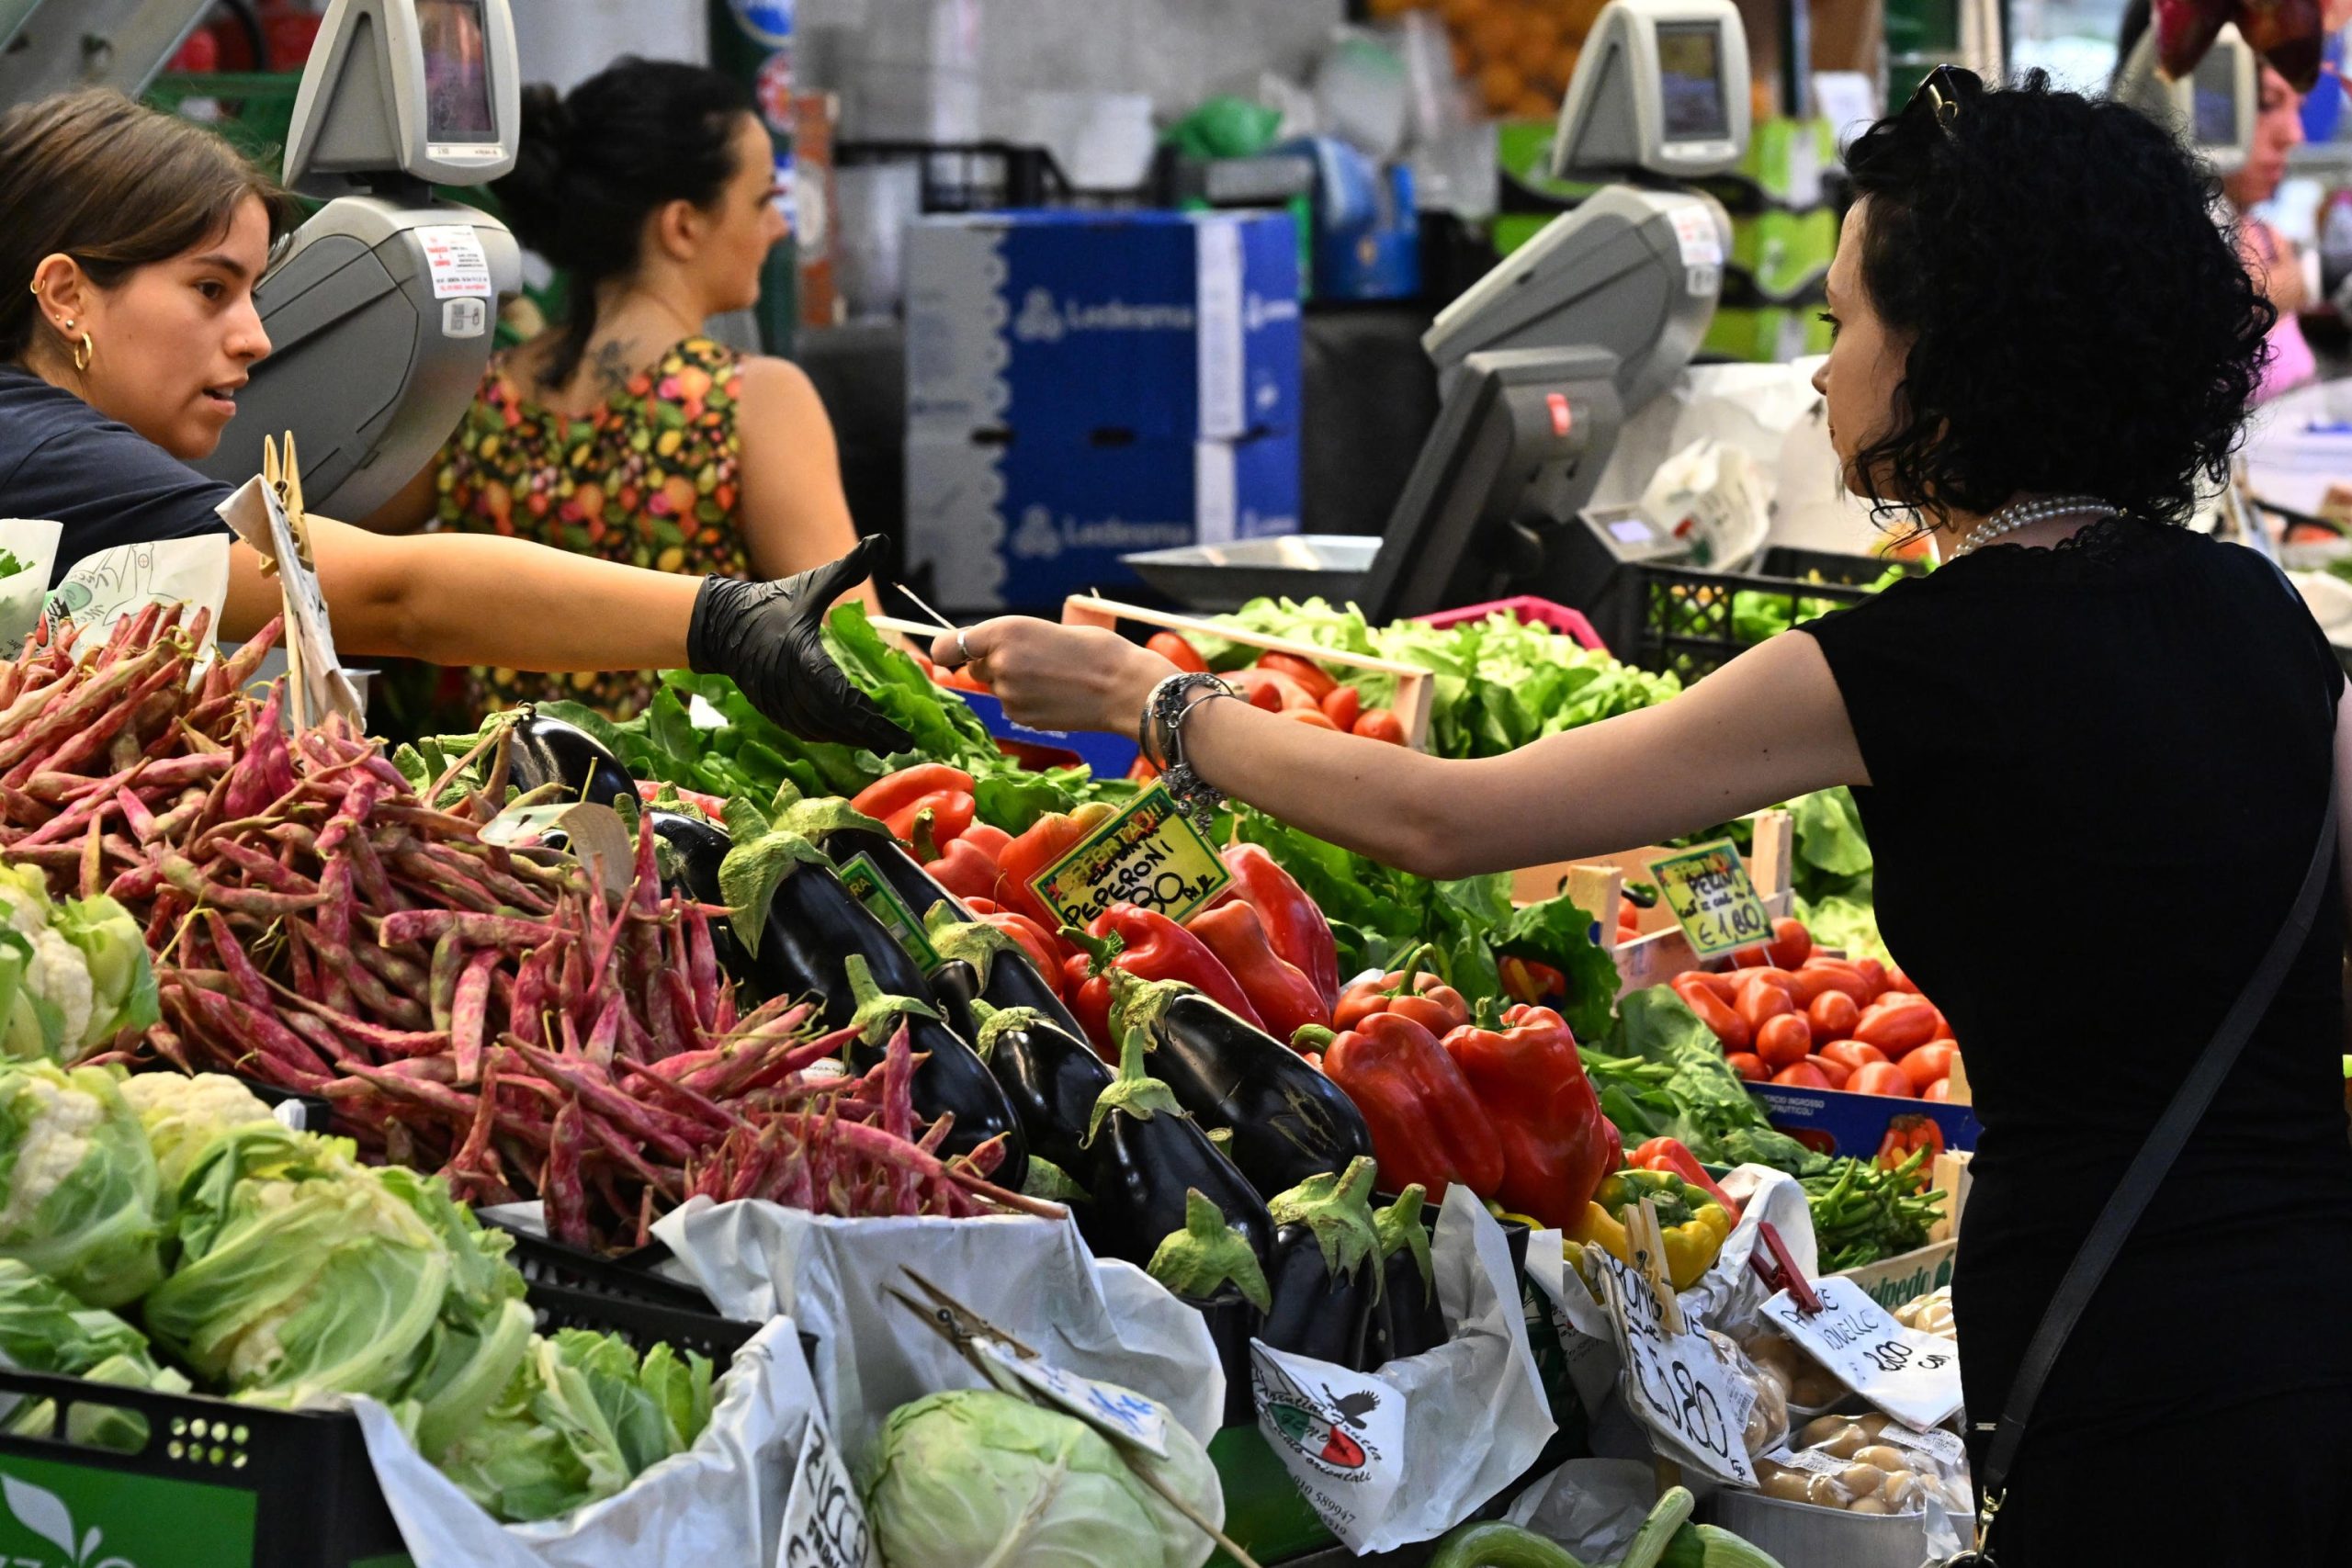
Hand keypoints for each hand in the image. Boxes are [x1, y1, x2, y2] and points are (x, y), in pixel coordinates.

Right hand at [688, 536, 914, 754]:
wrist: (721, 622)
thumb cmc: (772, 601)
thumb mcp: (811, 583)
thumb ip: (849, 567)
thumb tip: (879, 540)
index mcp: (801, 655)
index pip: (843, 698)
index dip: (872, 719)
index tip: (899, 732)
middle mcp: (787, 684)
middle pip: (836, 722)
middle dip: (869, 735)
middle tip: (901, 743)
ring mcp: (776, 700)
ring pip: (819, 730)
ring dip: (850, 738)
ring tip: (881, 742)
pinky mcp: (769, 708)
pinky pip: (803, 729)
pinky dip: (828, 736)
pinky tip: (849, 736)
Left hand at [935, 617, 1174, 735]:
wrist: (1124, 687)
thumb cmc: (1095, 650)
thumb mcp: (1045, 628)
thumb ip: (1008, 640)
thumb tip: (981, 654)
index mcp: (1004, 631)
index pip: (948, 646)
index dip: (949, 651)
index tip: (954, 654)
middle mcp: (999, 663)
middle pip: (977, 668)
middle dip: (995, 664)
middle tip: (1035, 660)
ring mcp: (1008, 695)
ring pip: (998, 689)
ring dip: (1015, 684)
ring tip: (1054, 678)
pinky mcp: (1021, 718)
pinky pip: (1014, 708)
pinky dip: (1029, 702)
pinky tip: (1057, 696)